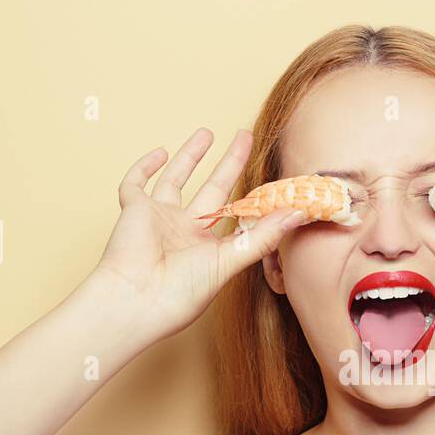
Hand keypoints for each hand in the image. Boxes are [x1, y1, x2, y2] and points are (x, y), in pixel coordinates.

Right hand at [92, 129, 304, 341]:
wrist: (136, 300)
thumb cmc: (181, 292)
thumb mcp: (229, 262)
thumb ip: (263, 237)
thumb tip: (299, 214)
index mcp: (208, 246)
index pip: (235, 214)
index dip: (252, 198)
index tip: (271, 182)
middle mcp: (185, 230)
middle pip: (212, 188)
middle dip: (228, 163)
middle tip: (244, 137)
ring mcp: (159, 218)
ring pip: (175, 180)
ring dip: (190, 157)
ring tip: (207, 133)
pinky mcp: (134, 210)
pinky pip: (135, 184)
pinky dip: (144, 167)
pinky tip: (161, 152)